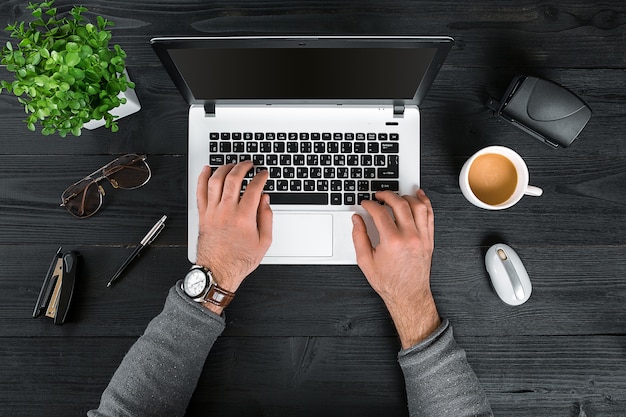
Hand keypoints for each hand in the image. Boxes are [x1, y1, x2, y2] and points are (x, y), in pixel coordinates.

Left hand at [196, 161, 271, 300]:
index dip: (260, 177)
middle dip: (243, 167)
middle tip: (249, 164)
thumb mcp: (264, 242)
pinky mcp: (203, 215)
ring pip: (215, 180)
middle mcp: (227, 211)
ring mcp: (212, 212)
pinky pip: (199, 191)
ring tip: (231, 165)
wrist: (218, 271)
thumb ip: (266, 218)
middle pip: (233, 178)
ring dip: (224, 168)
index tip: (263, 174)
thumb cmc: (239, 260)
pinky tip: (207, 170)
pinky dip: (202, 177)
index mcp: (244, 217)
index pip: (254, 188)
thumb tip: (266, 201)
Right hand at [352, 190, 440, 348]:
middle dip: (387, 194)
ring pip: (417, 206)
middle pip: (399, 203)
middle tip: (379, 195)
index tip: (366, 204)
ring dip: (405, 196)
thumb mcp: (365, 261)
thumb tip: (357, 220)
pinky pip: (430, 215)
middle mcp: (409, 236)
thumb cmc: (388, 282)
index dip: (370, 204)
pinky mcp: (429, 239)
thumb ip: (359, 237)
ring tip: (396, 196)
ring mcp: (422, 237)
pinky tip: (419, 196)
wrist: (408, 295)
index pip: (380, 212)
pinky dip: (425, 202)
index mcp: (392, 241)